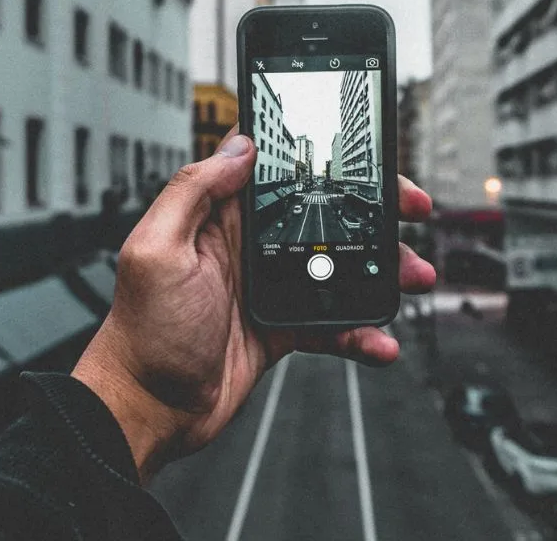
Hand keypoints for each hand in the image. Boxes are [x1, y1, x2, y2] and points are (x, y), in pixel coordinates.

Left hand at [72, 131, 434, 481]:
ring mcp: (271, 286)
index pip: (278, 168)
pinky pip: (335, 322)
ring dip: (383, 270)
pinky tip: (380, 340)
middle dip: (374, 209)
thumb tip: (238, 146)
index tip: (367, 156)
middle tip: (411, 210)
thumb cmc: (141, 333)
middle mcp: (250, 245)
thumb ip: (193, 192)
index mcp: (220, 216)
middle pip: (325, 212)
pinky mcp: (284, 327)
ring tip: (414, 277)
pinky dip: (362, 331)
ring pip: (341, 265)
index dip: (324, 155)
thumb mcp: (156, 250)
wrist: (148, 409)